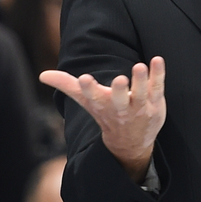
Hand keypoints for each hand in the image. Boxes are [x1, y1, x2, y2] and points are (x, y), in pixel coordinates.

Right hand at [40, 57, 166, 179]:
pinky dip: (158, 74)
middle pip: (118, 99)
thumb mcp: (86, 101)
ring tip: (139, 66)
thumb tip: (42, 75)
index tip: (84, 79)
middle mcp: (120, 107)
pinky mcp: (155, 102)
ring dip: (140, 81)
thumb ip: (67, 85)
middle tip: (119, 79)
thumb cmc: (105, 113)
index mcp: (101, 104)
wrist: (130, 142)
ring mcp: (139, 106)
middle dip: (118, 90)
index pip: (92, 97)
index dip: (88, 88)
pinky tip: (157, 60)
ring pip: (140, 94)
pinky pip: (157, 87)